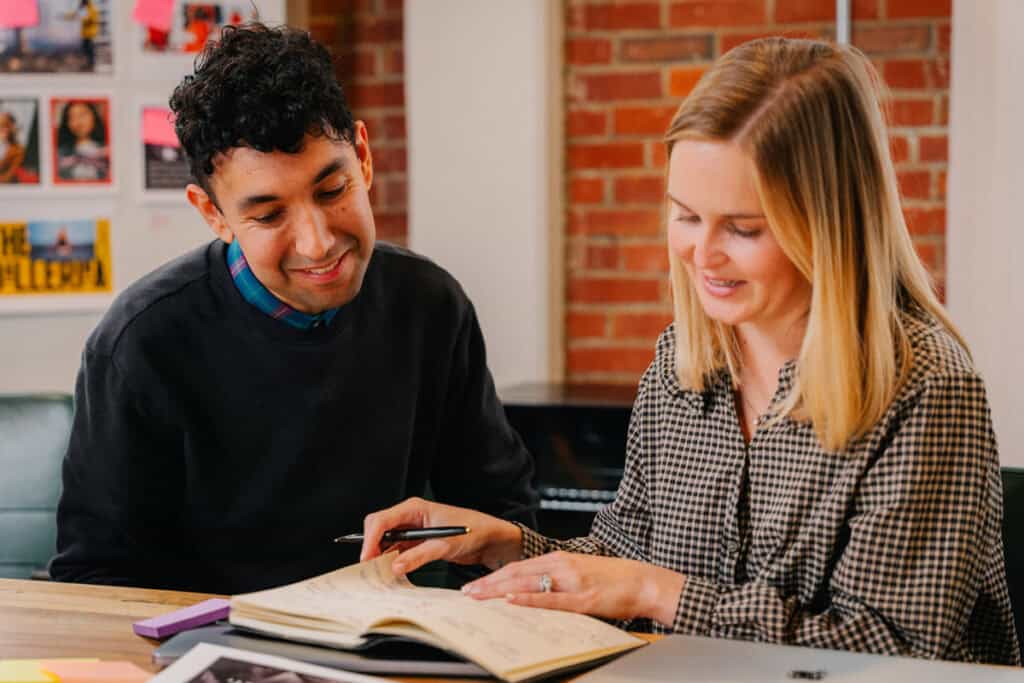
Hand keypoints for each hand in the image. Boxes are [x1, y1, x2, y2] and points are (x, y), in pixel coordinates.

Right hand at [360, 497, 522, 574]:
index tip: (367, 558)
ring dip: (381, 556)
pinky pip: (396, 550)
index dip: (370, 539)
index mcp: (414, 508)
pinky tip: (391, 572)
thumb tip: (395, 566)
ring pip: (386, 541)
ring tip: (378, 574)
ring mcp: (412, 529)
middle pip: (379, 529)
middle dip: (372, 547)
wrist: (489, 537)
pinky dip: (392, 560)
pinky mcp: (417, 542)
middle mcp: (410, 516)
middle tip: (370, 568)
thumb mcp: (444, 545)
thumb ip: (419, 555)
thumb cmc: (472, 531)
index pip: (381, 520)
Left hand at [461, 551, 685, 626]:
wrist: (644, 581)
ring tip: (478, 596)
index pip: (517, 567)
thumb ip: (555, 580)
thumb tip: (530, 593)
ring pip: (527, 583)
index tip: (474, 585)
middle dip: (487, 584)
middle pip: (515, 573)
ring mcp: (570, 581)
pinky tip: (512, 600)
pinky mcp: (582, 598)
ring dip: (499, 590)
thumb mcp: (579, 573)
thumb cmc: (614, 580)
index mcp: (559, 559)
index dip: (492, 576)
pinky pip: (550, 598)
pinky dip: (529, 599)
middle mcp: (561, 565)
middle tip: (465, 593)